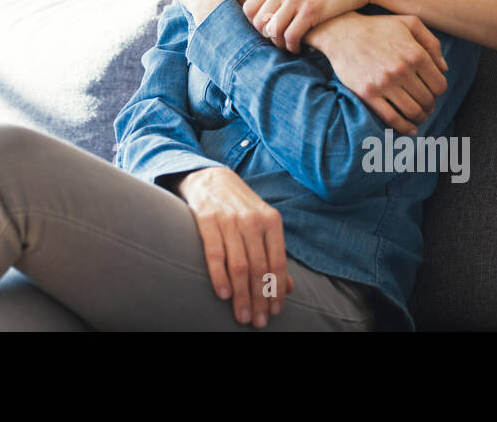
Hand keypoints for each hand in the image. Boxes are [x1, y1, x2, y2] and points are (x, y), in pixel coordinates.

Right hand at [176, 166, 294, 327]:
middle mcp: (253, 220)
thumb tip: (289, 287)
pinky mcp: (207, 219)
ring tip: (242, 315)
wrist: (210, 176)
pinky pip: (215, 253)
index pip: (277, 263)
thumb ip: (274, 253)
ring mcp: (229, 219)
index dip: (276, 290)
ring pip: (239, 265)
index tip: (274, 312)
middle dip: (259, 299)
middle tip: (257, 321)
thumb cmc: (239, 206)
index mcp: (271, 221)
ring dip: (242, 295)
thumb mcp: (262, 223)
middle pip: (259, 268)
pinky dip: (220, 276)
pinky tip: (224, 294)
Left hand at [241, 0, 375, 52]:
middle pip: (258, 21)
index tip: (267, 29)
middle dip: (265, 36)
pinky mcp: (311, 11)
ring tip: (287, 46)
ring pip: (272, 30)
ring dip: (278, 43)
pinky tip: (299, 47)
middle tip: (277, 40)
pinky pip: (291, 36)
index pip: (249, 8)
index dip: (254, 23)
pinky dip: (292, 46)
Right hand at [305, 12, 448, 135]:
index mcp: (415, 53)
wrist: (341, 32)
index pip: (439, 85)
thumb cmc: (377, 27)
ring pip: (412, 111)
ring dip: (420, 118)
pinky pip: (391, 118)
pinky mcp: (368, 93)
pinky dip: (404, 128)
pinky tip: (410, 129)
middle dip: (430, 106)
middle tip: (426, 106)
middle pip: (427, 100)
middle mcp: (402, 70)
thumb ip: (431, 42)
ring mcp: (384, 83)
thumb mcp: (409, 23)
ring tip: (418, 117)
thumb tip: (444, 68)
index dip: (439, 91)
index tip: (432, 92)